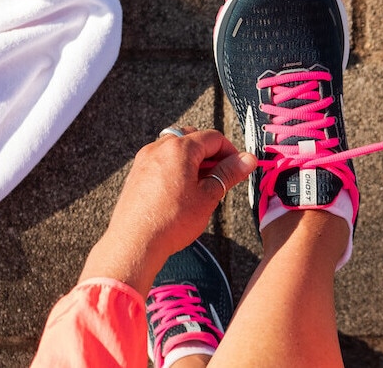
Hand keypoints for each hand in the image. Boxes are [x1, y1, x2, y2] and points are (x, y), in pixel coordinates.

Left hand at [79, 128, 256, 295]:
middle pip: (193, 138)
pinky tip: (184, 190)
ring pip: (176, 148)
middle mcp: (159, 148)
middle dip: (212, 153)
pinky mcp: (137, 173)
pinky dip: (177, 167)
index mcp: (179, 149)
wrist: (134, 243)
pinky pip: (162, 160)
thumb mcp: (208, 197)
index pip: (213, 138)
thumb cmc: (170, 222)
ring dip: (194, 160)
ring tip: (205, 185)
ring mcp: (145, 160)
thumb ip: (229, 174)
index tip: (240, 166)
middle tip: (224, 174)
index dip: (231, 151)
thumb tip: (247, 160)